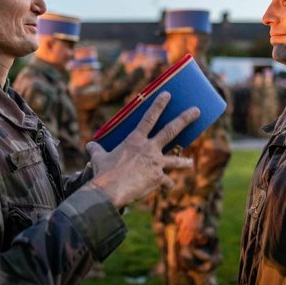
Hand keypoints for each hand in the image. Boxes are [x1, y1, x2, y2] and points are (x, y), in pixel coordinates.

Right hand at [86, 92, 198, 208]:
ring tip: (191, 163)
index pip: (149, 117)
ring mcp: (155, 163)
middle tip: (197, 111)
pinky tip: (169, 188)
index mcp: (135, 140)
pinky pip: (166, 181)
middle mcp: (149, 148)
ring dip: (184, 162)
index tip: (168, 94)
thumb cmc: (103, 172)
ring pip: (175, 159)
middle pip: (171, 130)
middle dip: (185, 119)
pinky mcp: (158, 178)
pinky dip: (167, 185)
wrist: (110, 190)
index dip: (159, 104)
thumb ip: (96, 150)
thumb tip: (89, 145)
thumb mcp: (98, 158)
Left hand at [174, 207, 203, 245]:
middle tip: (182, 244)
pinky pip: (195, 235)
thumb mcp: (180, 215)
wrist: (196, 211)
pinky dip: (193, 238)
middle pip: (185, 236)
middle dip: (183, 240)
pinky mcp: (197, 228)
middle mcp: (188, 228)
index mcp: (184, 225)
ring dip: (188, 241)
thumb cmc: (187, 213)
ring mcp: (193, 228)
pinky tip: (192, 240)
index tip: (178, 240)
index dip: (179, 237)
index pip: (181, 233)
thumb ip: (177, 220)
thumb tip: (177, 224)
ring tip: (186, 244)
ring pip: (190, 236)